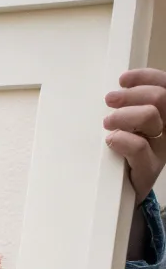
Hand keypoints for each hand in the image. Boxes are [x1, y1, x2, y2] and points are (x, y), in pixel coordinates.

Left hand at [104, 68, 165, 204]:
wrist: (126, 191)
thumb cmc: (126, 153)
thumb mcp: (130, 126)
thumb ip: (130, 107)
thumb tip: (118, 88)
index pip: (165, 86)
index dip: (145, 77)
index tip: (122, 79)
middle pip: (160, 98)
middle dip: (131, 94)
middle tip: (109, 99)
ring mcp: (162, 149)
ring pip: (150, 116)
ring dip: (123, 114)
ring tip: (107, 123)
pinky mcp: (150, 168)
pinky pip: (139, 146)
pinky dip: (121, 138)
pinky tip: (111, 140)